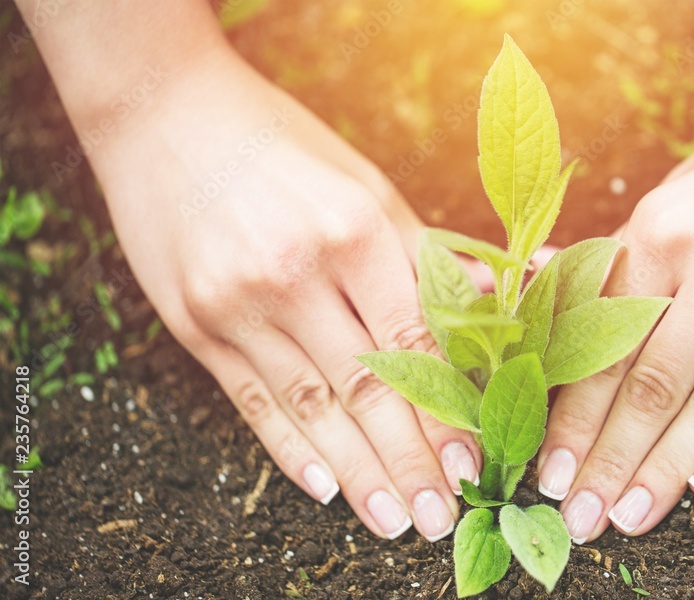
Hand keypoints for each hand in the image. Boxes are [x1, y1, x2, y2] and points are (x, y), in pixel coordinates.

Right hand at [89, 52, 480, 541]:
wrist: (163, 114)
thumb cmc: (284, 146)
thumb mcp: (366, 186)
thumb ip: (428, 255)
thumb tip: (505, 296)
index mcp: (352, 231)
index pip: (413, 343)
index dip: (446, 411)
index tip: (475, 462)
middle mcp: (294, 274)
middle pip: (366, 389)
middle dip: (409, 461)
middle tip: (442, 516)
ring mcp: (237, 304)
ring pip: (312, 408)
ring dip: (357, 473)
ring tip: (393, 521)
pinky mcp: (195, 325)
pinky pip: (250, 402)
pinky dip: (290, 449)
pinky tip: (323, 487)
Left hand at [536, 66, 693, 541]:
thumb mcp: (675, 192)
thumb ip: (619, 260)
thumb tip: (550, 301)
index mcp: (661, 232)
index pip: (602, 348)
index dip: (573, 419)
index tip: (548, 471)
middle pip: (651, 390)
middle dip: (610, 463)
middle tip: (579, 520)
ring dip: (668, 472)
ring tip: (634, 516)